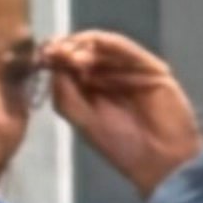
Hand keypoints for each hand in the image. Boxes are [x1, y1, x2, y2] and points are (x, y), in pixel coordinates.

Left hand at [47, 31, 202, 199]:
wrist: (160, 159)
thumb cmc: (122, 146)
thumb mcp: (84, 122)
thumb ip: (65, 95)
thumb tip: (52, 66)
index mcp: (91, 92)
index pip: (69, 67)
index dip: (55, 58)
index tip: (42, 55)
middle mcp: (109, 77)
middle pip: (83, 52)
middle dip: (66, 49)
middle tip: (54, 52)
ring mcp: (129, 70)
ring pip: (102, 47)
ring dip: (82, 45)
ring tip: (68, 54)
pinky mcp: (149, 66)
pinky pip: (126, 48)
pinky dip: (106, 43)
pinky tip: (90, 46)